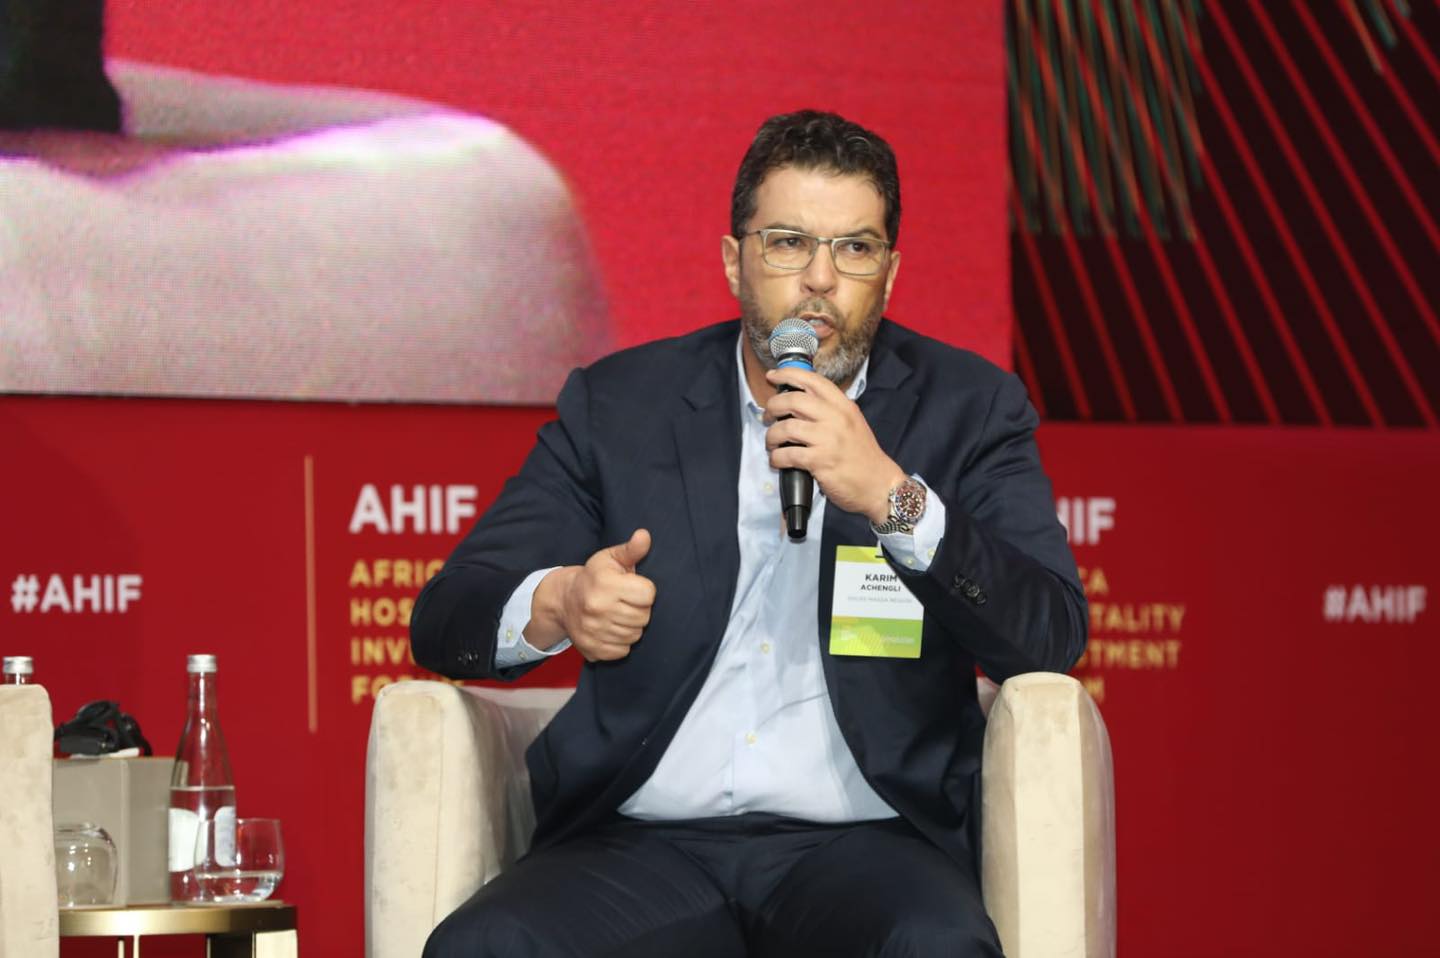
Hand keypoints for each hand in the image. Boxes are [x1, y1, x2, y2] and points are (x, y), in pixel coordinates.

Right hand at [529, 529, 655, 661]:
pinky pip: (623, 650)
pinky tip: (612, 628)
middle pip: (644, 616)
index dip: (644, 590)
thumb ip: (631, 549)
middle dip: (639, 609)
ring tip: (619, 614)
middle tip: (626, 602)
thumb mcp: (611, 558)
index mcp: (605, 584)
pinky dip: (622, 642)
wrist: (564, 600)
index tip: (633, 587)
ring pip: (635, 634)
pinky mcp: (593, 649)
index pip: (648, 594)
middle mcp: (598, 608)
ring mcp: (594, 631)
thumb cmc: (594, 577)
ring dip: (631, 626)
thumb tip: (644, 535)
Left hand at [763, 368, 906, 524]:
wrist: (879, 484)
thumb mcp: (852, 423)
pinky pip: (787, 454)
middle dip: (772, 407)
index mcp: (843, 406)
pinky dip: (776, 458)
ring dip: (771, 436)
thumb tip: (797, 404)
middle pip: (793, 400)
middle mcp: (836, 418)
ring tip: (772, 443)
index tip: (772, 376)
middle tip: (767, 417)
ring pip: (785, 427)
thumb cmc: (862, 456)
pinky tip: (777, 461)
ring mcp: (828, 439)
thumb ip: (829, 411)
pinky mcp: (820, 461)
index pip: (813, 380)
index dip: (788, 374)